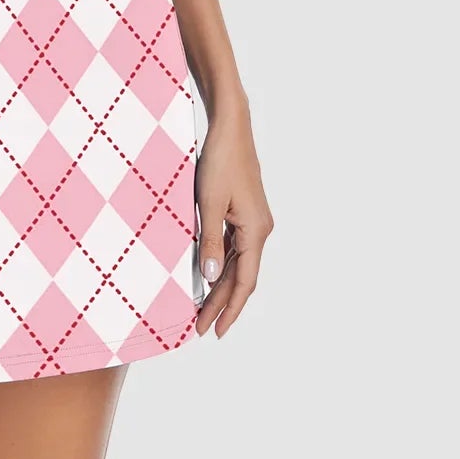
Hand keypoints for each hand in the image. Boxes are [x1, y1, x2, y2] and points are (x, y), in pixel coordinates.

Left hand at [193, 105, 272, 338]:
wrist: (230, 127)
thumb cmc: (221, 160)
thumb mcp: (209, 203)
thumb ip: (210, 241)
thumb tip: (209, 278)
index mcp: (256, 230)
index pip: (244, 282)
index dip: (230, 309)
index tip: (215, 331)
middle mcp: (259, 229)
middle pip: (240, 276)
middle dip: (221, 304)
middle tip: (200, 327)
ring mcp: (253, 220)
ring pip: (237, 263)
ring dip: (220, 286)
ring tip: (202, 309)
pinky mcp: (244, 211)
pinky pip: (233, 246)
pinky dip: (220, 264)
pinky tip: (207, 274)